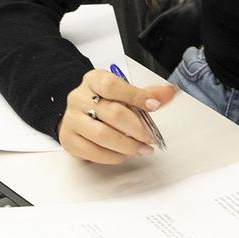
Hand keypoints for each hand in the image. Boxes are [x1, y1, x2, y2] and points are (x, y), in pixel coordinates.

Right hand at [56, 68, 176, 165]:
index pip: (113, 86)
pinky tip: (124, 155)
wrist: (78, 112)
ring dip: (127, 146)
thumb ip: (147, 94)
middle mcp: (79, 98)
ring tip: (141, 149)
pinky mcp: (69, 140)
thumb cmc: (103, 101)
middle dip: (137, 128)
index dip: (136, 97)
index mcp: (94, 80)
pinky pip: (92, 152)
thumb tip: (169, 93)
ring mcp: (72, 119)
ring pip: (102, 135)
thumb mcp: (123, 91)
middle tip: (150, 137)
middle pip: (112, 113)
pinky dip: (112, 156)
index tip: (155, 106)